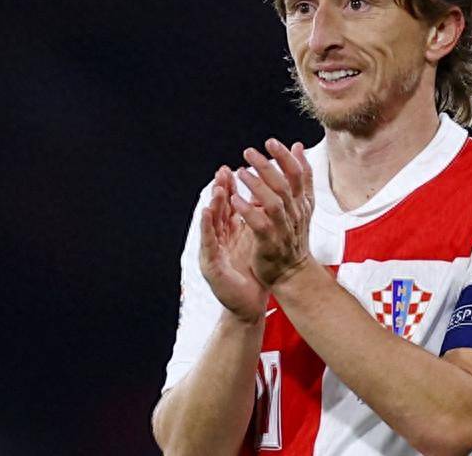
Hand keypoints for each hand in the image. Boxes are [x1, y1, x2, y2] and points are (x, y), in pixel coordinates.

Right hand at [199, 165, 268, 323]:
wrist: (248, 304)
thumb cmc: (252, 272)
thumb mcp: (256, 241)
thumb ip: (257, 220)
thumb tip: (265, 198)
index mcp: (232, 233)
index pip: (231, 206)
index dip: (232, 187)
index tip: (236, 167)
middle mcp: (221, 239)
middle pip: (219, 210)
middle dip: (221, 190)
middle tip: (223, 170)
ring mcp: (214, 251)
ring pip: (212, 223)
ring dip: (214, 204)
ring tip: (217, 187)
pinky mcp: (211, 265)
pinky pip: (208, 243)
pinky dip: (206, 226)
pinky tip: (206, 213)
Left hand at [231, 139, 313, 287]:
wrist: (293, 272)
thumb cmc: (293, 235)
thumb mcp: (302, 203)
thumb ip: (301, 176)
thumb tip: (298, 146)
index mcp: (302, 202)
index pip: (298, 174)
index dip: (286, 157)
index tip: (271, 142)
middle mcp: (295, 213)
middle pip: (284, 186)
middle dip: (267, 166)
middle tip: (249, 152)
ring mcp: (283, 229)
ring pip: (273, 203)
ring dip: (256, 186)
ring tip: (240, 172)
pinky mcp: (270, 243)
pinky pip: (259, 224)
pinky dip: (248, 211)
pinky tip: (235, 199)